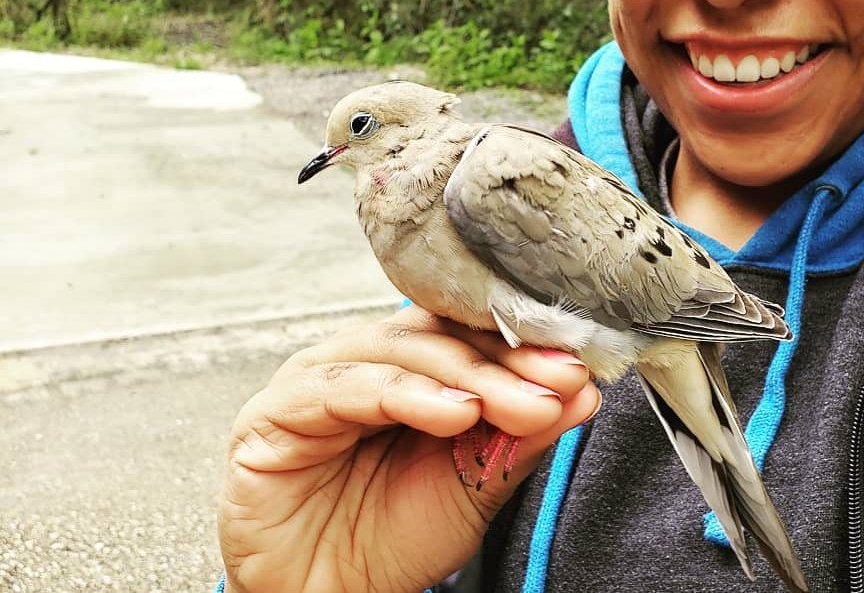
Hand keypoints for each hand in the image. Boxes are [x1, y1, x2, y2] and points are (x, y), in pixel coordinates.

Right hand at [218, 305, 600, 592]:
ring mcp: (317, 376)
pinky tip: (455, 412)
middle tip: (559, 382)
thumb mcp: (475, 485)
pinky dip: (406, 393)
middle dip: (505, 360)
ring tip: (518, 404)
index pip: (469, 331)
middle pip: (439, 332)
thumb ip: (520, 436)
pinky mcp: (275, 410)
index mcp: (408, 364)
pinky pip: (345, 386)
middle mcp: (362, 358)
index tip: (580, 366)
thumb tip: (583, 391)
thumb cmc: (390, 538)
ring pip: (399, 350)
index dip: (524, 344)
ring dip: (467, 375)